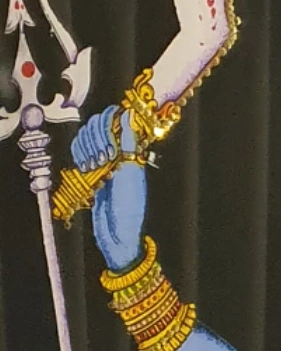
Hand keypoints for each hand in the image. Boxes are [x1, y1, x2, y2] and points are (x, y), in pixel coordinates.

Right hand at [71, 105, 147, 272]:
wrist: (117, 236)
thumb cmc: (129, 208)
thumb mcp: (131, 174)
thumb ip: (128, 143)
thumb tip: (129, 114)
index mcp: (131, 150)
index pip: (115, 120)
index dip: (108, 124)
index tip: (107, 140)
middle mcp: (117, 153)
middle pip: (97, 125)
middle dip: (96, 138)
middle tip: (103, 160)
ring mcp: (102, 161)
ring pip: (86, 138)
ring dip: (86, 148)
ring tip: (94, 167)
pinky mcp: (89, 172)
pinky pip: (79, 153)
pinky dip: (78, 155)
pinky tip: (84, 167)